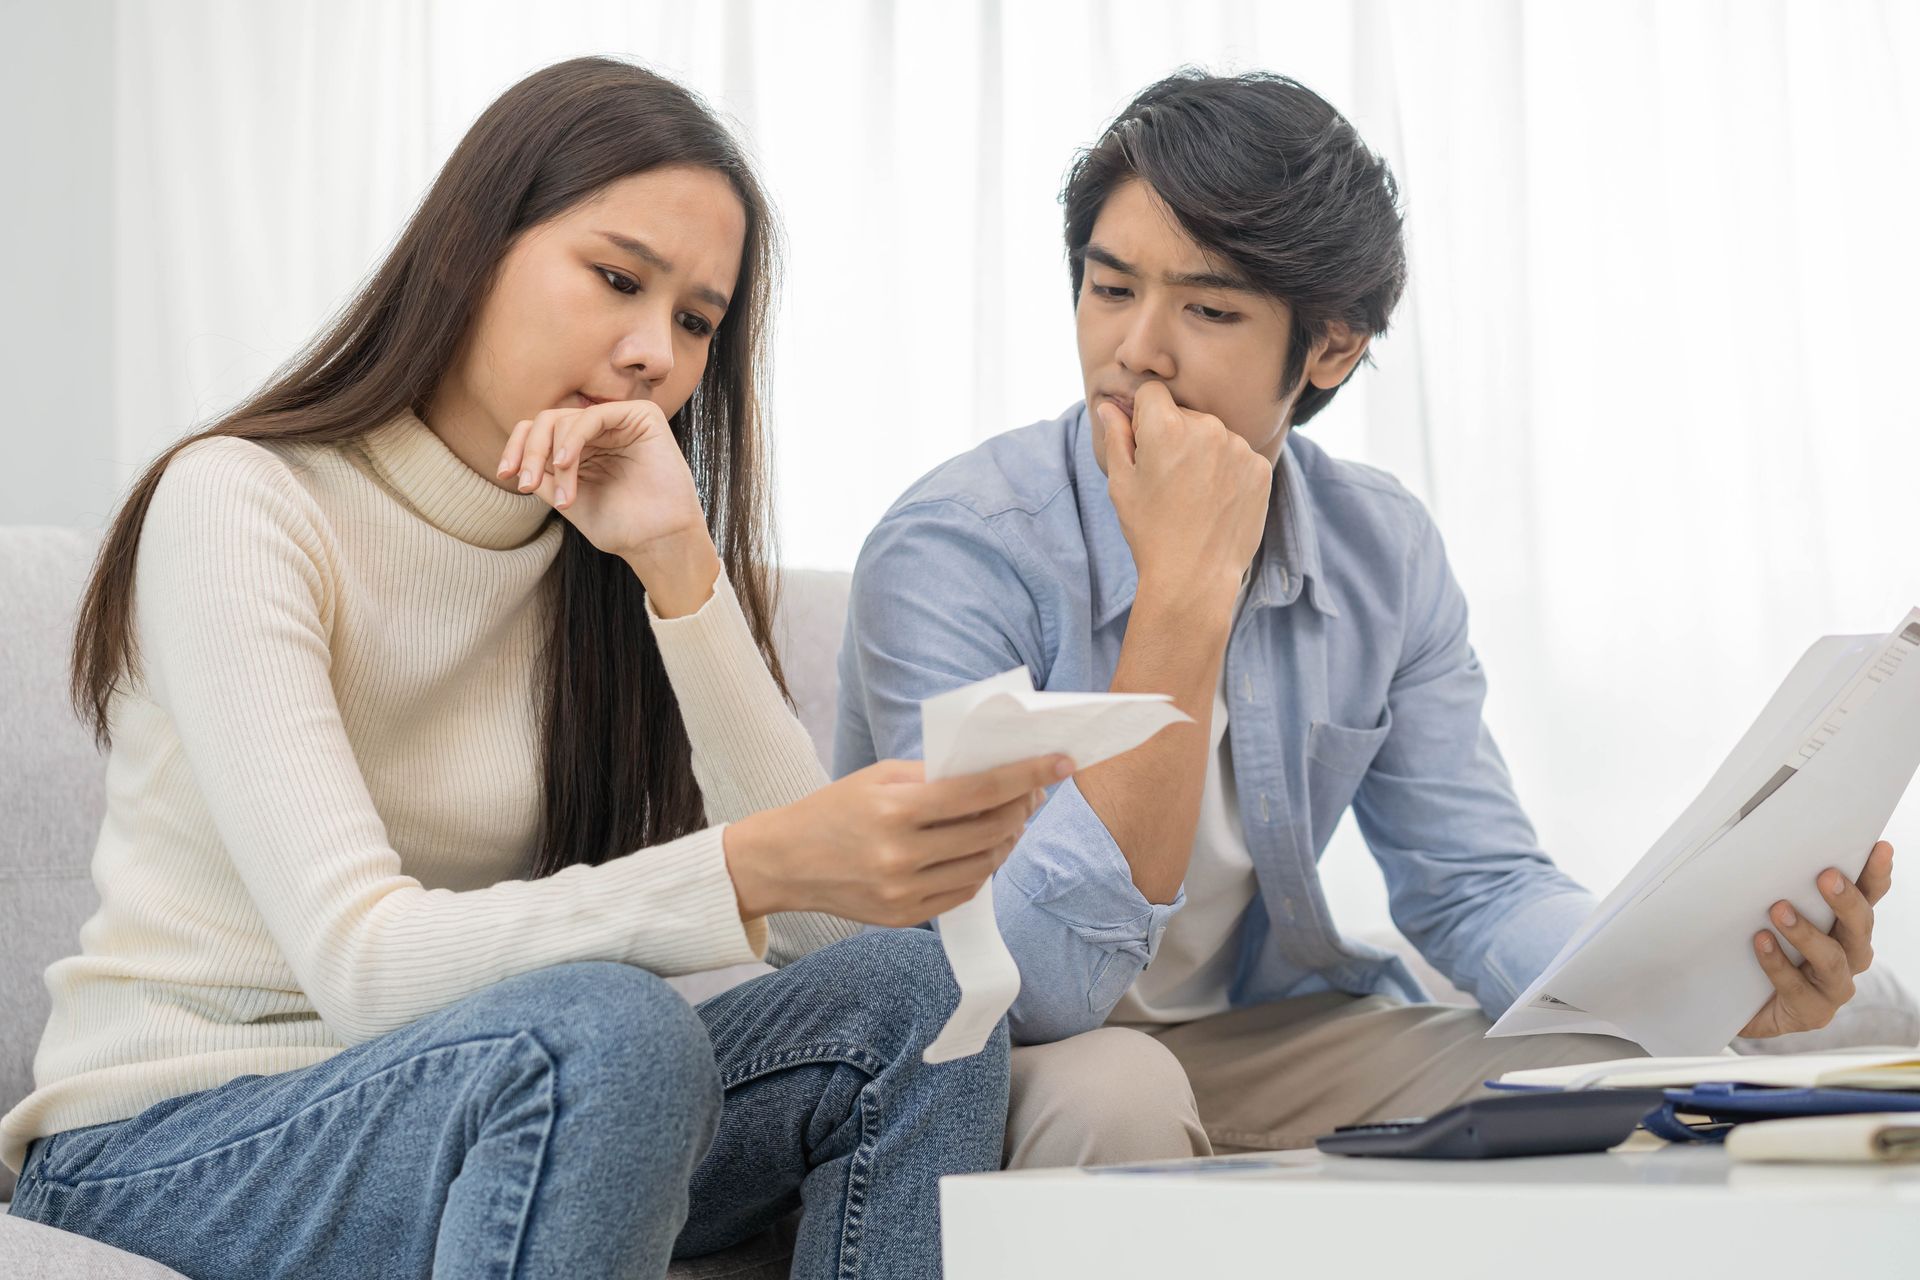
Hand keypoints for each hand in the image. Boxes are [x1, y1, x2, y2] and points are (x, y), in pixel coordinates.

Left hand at [496, 401, 717, 606]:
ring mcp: (619, 421)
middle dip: (530, 452)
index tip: (506, 476)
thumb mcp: (566, 499)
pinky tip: (567, 464)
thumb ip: (543, 475)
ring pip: (565, 419)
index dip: (518, 449)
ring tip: (563, 497)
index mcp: (582, 447)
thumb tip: (516, 459)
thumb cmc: (619, 527)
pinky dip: (574, 438)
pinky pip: (593, 416)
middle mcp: (599, 431)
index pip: (539, 432)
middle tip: (526, 485)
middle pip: (547, 422)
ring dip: (554, 456)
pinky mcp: (641, 416)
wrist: (658, 541)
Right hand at [723, 755, 1073, 926]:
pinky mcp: (904, 917)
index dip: (1027, 775)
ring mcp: (903, 892)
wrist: (784, 861)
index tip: (1061, 762)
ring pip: (984, 865)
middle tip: (1033, 790)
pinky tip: (980, 848)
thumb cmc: (835, 808)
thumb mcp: (881, 777)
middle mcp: (901, 855)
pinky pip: (964, 893)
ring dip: (1007, 839)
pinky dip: (981, 867)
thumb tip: (1000, 773)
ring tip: (1009, 819)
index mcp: (895, 809)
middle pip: (991, 830)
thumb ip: (937, 777)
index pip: (980, 791)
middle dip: (1022, 807)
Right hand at [1098, 380, 1271, 610]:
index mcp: (1167, 427)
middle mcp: (1208, 428)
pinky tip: (1215, 501)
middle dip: (1175, 436)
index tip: (1145, 447)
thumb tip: (1108, 406)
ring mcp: (1239, 448)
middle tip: (1169, 481)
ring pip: (1213, 435)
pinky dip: (1227, 471)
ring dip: (1203, 453)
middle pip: (1185, 414)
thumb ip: (1116, 436)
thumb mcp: (1122, 483)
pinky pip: (1238, 456)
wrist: (1195, 577)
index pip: (1153, 393)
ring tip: (1194, 495)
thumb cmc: (1150, 531)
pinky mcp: (1261, 468)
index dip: (1143, 418)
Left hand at [1738, 840, 1894, 1037]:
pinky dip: (1778, 964)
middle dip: (1846, 901)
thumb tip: (1764, 842)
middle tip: (1827, 876)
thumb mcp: (1763, 911)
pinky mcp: (1812, 1012)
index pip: (1867, 897)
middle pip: (1859, 927)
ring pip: (1833, 960)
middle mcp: (1848, 955)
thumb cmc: (1755, 947)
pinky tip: (1761, 942)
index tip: (1879, 848)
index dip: (1876, 875)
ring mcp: (1833, 987)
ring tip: (1779, 910)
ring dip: (1807, 933)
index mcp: (1844, 926)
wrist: (1733, 1001)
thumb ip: (1776, 885)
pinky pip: (1798, 988)